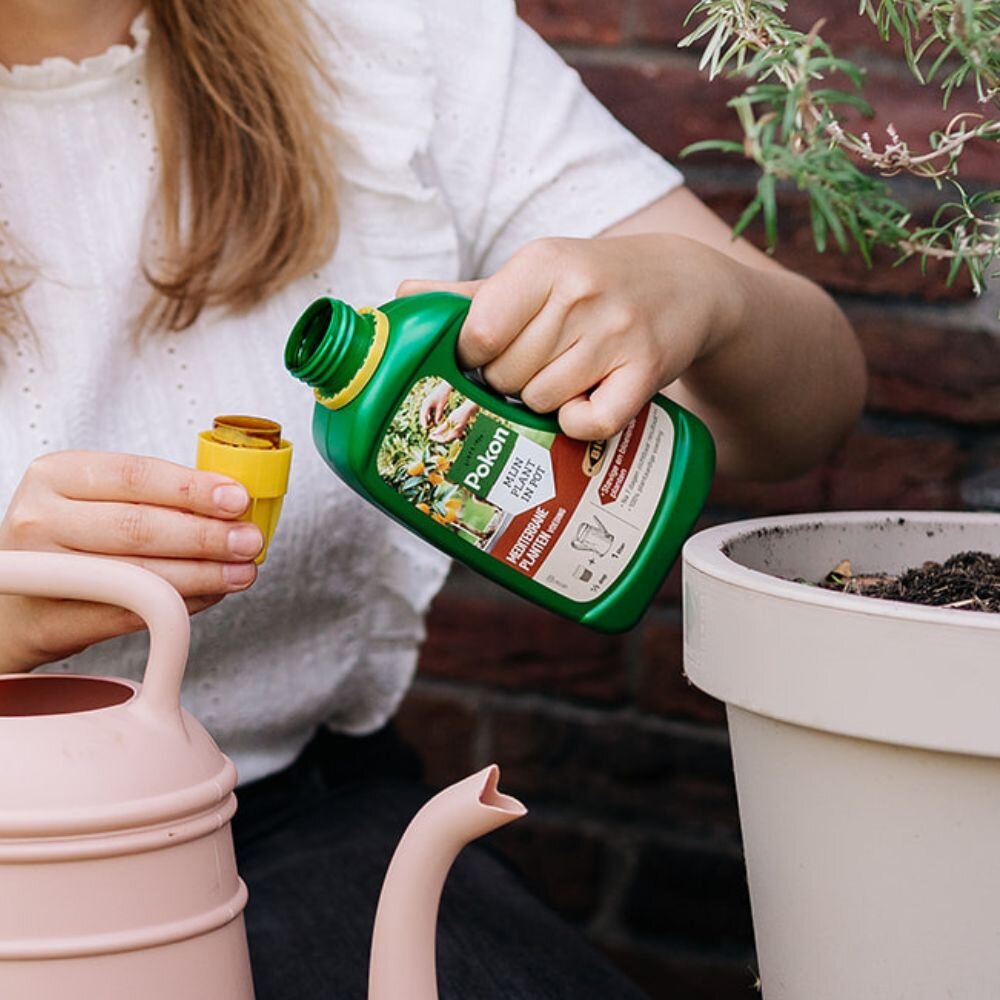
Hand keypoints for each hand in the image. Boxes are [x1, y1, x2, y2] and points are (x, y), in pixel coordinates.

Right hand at [0, 451, 263, 672]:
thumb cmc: (66, 539)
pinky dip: (180, 605)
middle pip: (139, 526)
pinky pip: (131, 614)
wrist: (10, 599)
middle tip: (249, 541)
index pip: (135, 475)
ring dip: (202, 575)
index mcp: (56, 474)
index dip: (193, 488)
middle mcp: (40, 518)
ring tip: (240, 572)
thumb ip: (153, 495)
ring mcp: (43, 572)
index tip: (238, 499)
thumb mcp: (94, 499)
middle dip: (206, 536)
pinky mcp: (52, 621)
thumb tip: (231, 503)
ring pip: (138, 574)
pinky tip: (209, 595)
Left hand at [399, 234, 740, 440]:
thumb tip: (403, 299)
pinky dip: (581, 424)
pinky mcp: (647, 369)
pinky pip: (592, 421)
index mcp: (541, 263)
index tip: (491, 357)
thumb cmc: (594, 284)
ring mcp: (617, 332)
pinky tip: (586, 405)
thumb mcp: (538, 274)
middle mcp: (579, 293)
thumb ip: (471, 295)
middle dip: (511, 382)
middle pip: (506, 375)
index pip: (477, 335)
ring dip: (545, 403)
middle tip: (536, 367)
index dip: (475, 358)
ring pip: (542, 401)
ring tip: (566, 378)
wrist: (684, 284)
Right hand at [419, 380, 452, 428]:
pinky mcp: (429, 402)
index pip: (423, 415)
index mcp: (426, 404)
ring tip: (430, 426)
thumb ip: (438, 415)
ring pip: (425, 413)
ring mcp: (426, 403)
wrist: (445, 387)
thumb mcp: (441, 407)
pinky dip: (429, 415)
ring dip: (427, 419)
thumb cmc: (443, 396)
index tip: (425, 428)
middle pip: (423, 415)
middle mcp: (425, 403)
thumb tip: (436, 424)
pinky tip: (432, 420)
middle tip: (426, 429)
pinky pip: (428, 411)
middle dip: (424, 421)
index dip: (424, 422)